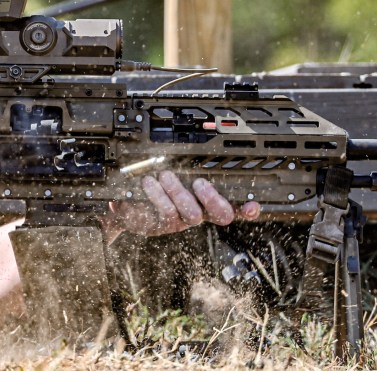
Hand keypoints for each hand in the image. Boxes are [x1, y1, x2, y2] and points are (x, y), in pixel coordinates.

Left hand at [105, 170, 260, 237]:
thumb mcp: (172, 172)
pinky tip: (149, 183)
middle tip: (200, 182)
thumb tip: (202, 150)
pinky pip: (166, 213)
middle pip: (221, 215)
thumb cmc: (153, 185)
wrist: (124, 202)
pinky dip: (158, 195)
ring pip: (192, 213)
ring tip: (165, 175)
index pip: (235, 206)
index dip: (247, 208)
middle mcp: (198, 212)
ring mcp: (181, 220)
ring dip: (179, 192)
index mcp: (206, 199)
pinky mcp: (161, 225)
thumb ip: (188, 165)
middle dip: (214, 198)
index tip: (252, 204)